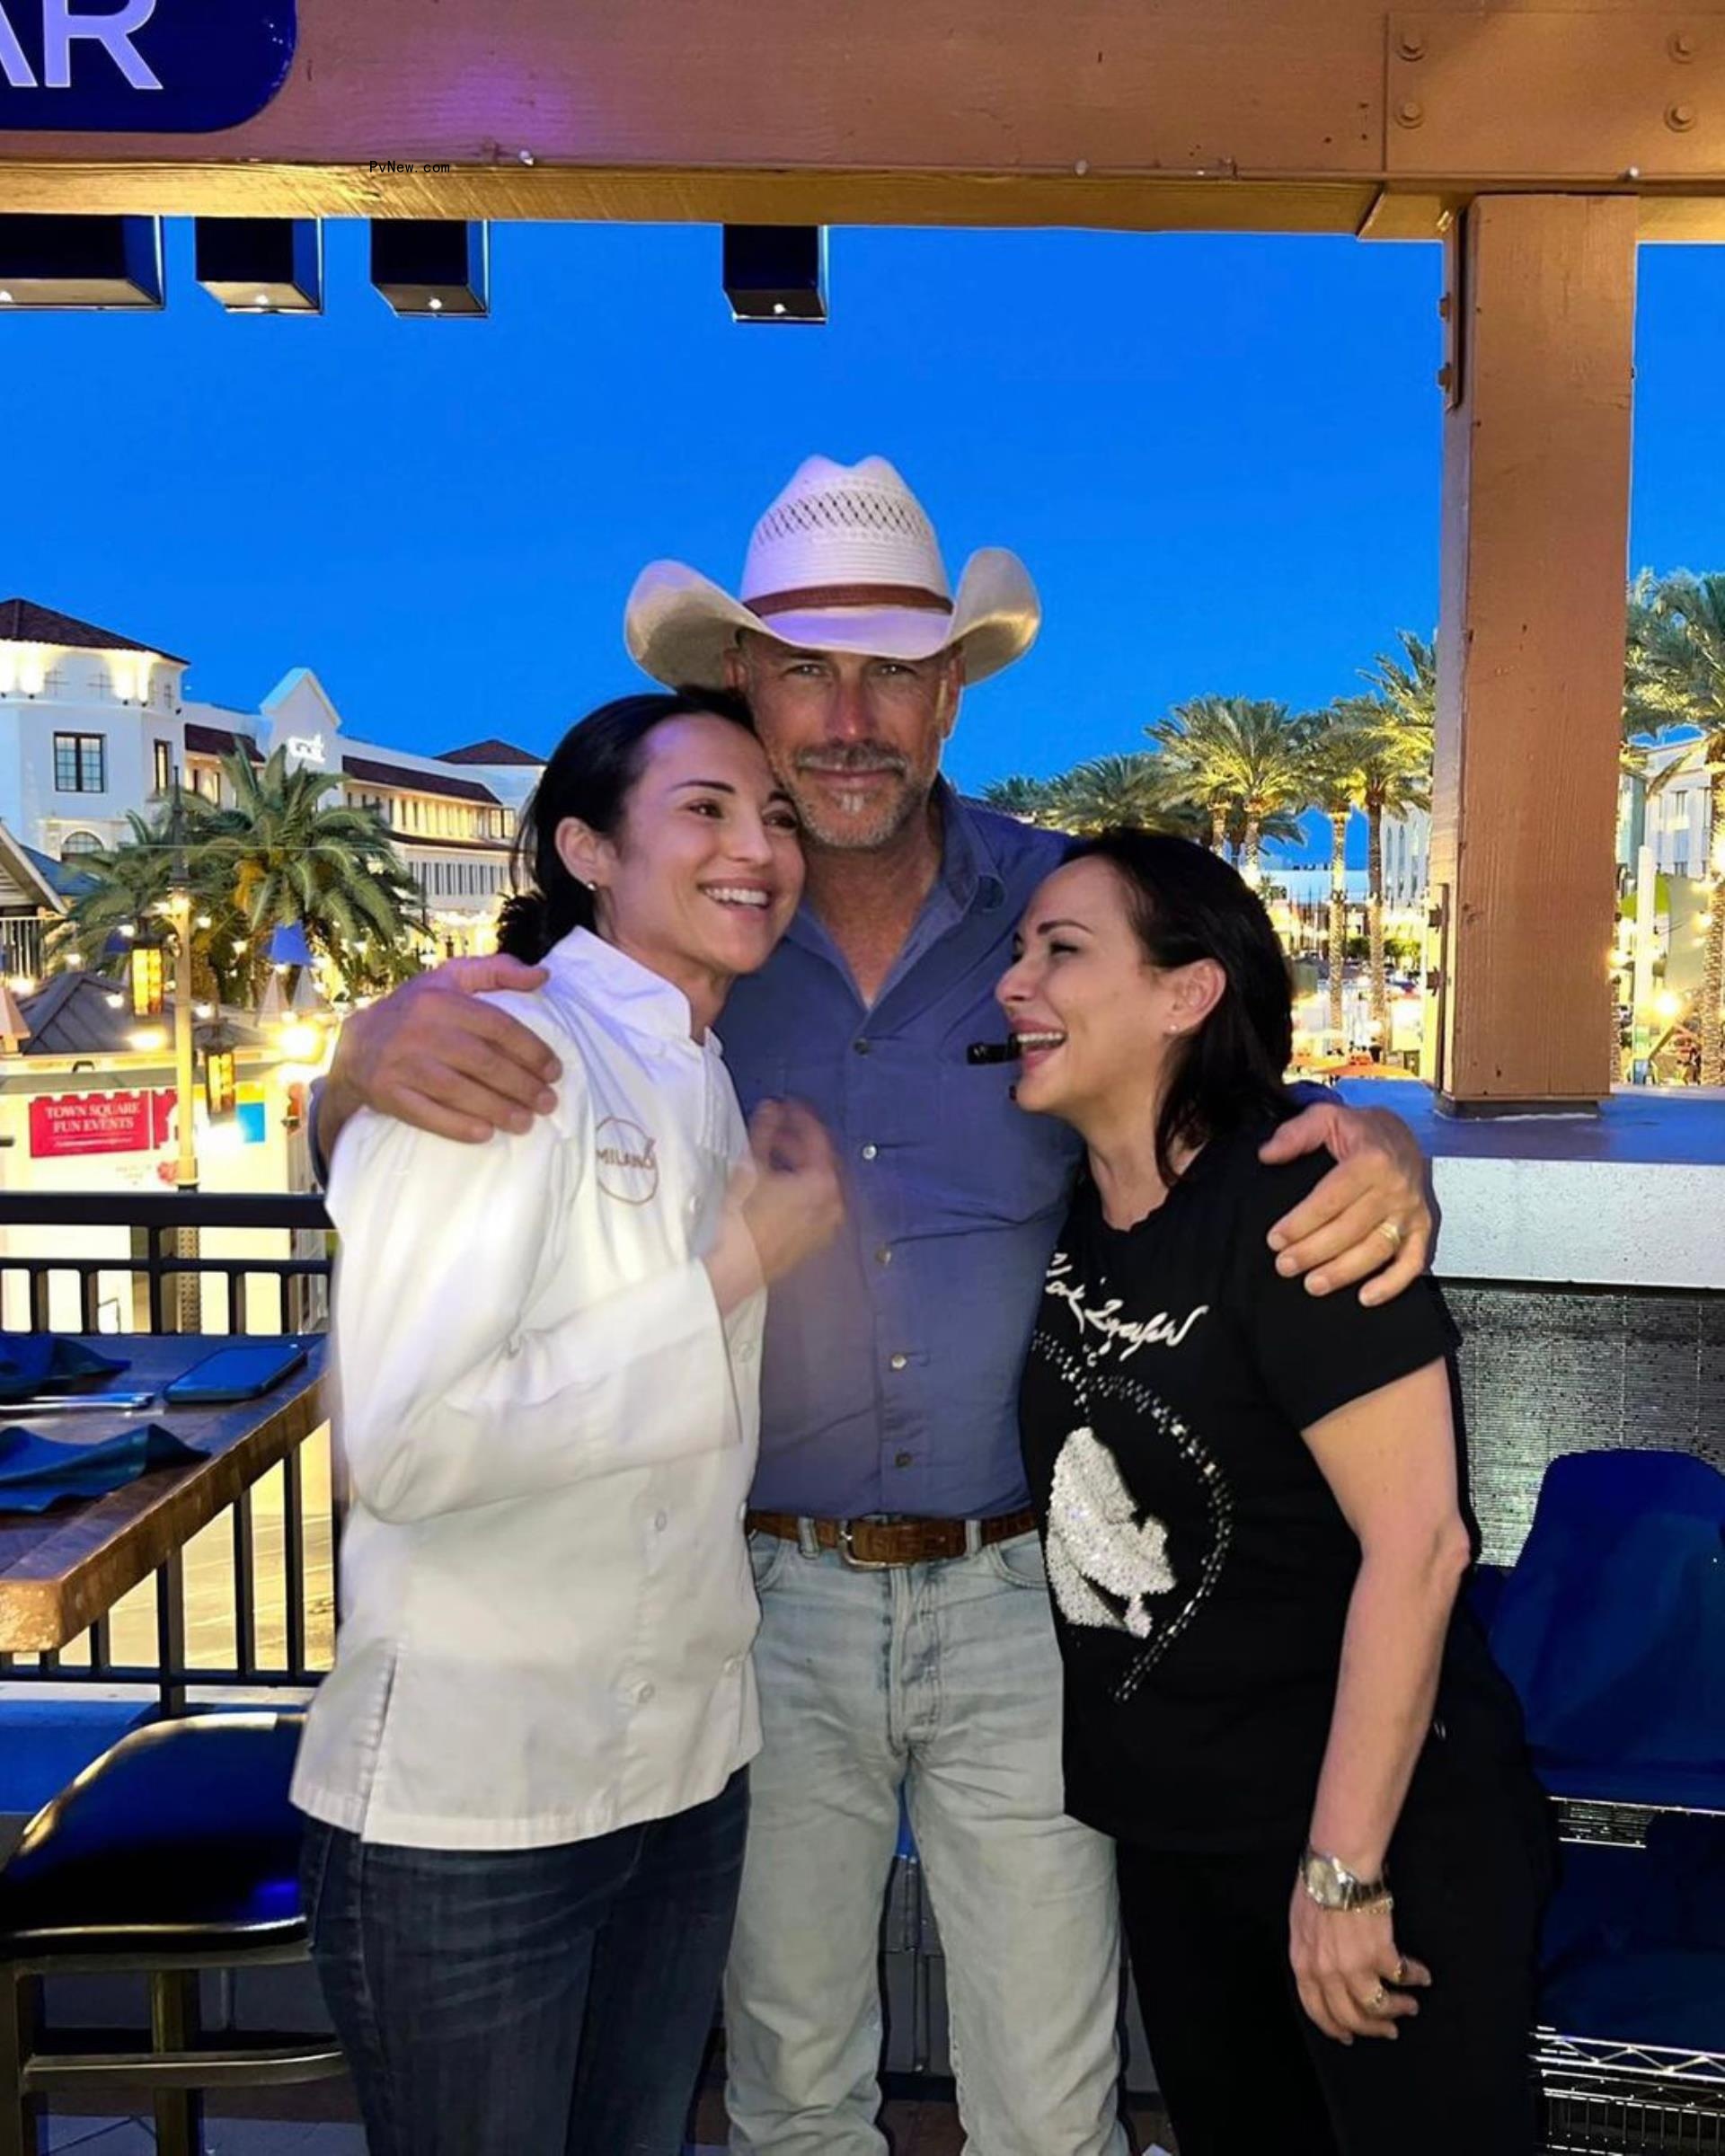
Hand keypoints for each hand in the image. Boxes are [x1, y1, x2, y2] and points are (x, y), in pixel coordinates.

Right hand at [323, 957, 559, 1154]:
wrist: (357, 1043)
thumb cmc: (417, 1010)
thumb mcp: (452, 979)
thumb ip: (497, 972)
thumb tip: (543, 975)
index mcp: (441, 1001)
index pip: (498, 1027)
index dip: (532, 1051)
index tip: (555, 1071)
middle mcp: (421, 1031)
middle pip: (483, 1063)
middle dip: (522, 1086)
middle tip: (547, 1103)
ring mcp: (402, 1064)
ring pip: (459, 1091)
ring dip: (498, 1110)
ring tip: (526, 1122)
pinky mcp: (388, 1094)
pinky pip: (427, 1115)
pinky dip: (459, 1127)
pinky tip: (486, 1134)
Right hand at [706, 1102, 843, 1311]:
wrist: (732, 1269)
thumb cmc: (742, 1217)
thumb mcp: (751, 1166)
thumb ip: (766, 1132)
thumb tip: (773, 1108)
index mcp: (824, 1182)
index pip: (818, 1137)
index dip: (801, 1116)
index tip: (786, 1103)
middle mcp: (833, 1204)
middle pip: (820, 1160)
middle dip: (798, 1141)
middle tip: (775, 1129)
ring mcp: (825, 1225)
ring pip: (817, 1184)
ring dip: (797, 1165)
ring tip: (770, 1156)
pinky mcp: (813, 1240)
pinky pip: (813, 1204)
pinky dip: (799, 1189)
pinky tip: (775, 1186)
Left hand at [1259, 1104, 1431, 1303]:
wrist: (1401, 1134)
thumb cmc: (1359, 1130)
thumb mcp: (1325, 1117)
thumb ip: (1295, 1134)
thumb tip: (1267, 1154)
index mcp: (1371, 1160)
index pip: (1330, 1199)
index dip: (1301, 1222)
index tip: (1275, 1239)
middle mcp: (1395, 1188)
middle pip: (1351, 1229)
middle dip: (1314, 1252)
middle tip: (1285, 1266)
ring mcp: (1411, 1211)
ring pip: (1377, 1249)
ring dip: (1344, 1272)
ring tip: (1313, 1284)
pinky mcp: (1423, 1227)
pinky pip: (1413, 1261)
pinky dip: (1392, 1284)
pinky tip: (1365, 1297)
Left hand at [1288, 1885, 1430, 2044]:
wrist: (1338, 1865)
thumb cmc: (1318, 1886)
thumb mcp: (1301, 1925)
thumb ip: (1310, 1954)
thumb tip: (1322, 1974)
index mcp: (1303, 1964)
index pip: (1317, 2010)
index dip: (1335, 2028)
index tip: (1349, 2036)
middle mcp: (1326, 1973)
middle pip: (1350, 2017)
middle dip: (1372, 2029)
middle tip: (1388, 2030)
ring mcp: (1353, 1967)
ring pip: (1377, 2006)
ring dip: (1398, 2009)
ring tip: (1410, 2006)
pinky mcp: (1380, 1954)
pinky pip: (1401, 1977)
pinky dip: (1415, 1978)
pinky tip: (1422, 1976)